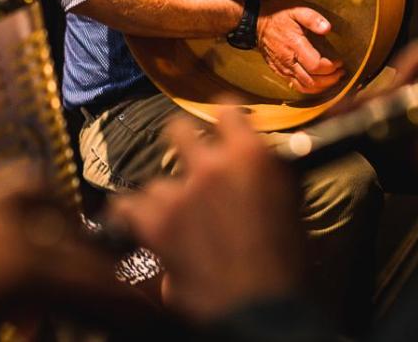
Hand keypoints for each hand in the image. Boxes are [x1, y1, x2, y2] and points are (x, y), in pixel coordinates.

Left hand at [110, 107, 304, 321]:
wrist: (261, 307)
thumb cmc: (285, 262)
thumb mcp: (290, 205)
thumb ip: (267, 175)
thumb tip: (256, 163)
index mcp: (250, 155)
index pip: (226, 109)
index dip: (222, 116)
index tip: (221, 123)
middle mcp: (210, 164)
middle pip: (178, 130)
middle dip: (182, 144)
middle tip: (191, 162)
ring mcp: (178, 193)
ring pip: (155, 182)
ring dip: (165, 197)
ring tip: (176, 218)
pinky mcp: (154, 224)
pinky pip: (127, 207)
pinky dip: (132, 216)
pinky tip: (137, 222)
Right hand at [256, 0, 343, 93]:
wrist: (255, 23)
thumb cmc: (278, 15)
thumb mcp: (296, 10)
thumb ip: (312, 18)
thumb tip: (327, 28)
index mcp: (295, 46)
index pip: (316, 66)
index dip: (331, 66)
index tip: (339, 61)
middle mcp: (289, 61)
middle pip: (313, 81)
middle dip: (331, 79)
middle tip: (341, 72)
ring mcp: (283, 69)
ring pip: (305, 87)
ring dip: (322, 86)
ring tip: (333, 79)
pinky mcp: (279, 72)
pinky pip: (296, 86)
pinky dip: (310, 88)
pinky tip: (319, 83)